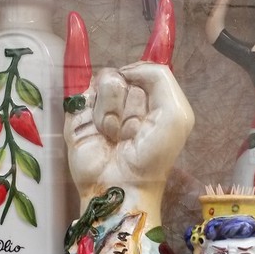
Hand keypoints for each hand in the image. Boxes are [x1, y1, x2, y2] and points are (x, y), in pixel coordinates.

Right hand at [64, 62, 193, 195]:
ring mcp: (101, 104)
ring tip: (115, 136)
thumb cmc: (153, 155)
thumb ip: (160, 77)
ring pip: (106, 82)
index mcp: (152, 98)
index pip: (145, 70)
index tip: (149, 112)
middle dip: (132, 105)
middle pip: (126, 75)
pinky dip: (97, 116)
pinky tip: (101, 135)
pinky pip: (87, 95)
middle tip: (132, 132)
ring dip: (114, 113)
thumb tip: (126, 69)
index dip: (146, 85)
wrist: (122, 184)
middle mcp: (126, 99)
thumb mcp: (176, 114)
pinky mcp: (78, 113)